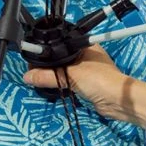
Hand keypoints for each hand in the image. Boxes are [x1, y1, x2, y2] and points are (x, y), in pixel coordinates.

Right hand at [22, 45, 145, 127]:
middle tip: (33, 72)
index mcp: (84, 46)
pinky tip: (52, 88)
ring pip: (65, 71)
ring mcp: (87, 71)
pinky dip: (61, 86)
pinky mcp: (88, 85)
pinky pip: (69, 83)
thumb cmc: (98, 80)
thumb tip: (27, 77)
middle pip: (61, 59)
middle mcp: (86, 56)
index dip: (46, 51)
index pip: (60, 45)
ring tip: (39, 80)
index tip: (32, 60)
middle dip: (48, 66)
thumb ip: (48, 76)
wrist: (118, 100)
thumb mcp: (70, 75)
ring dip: (55, 77)